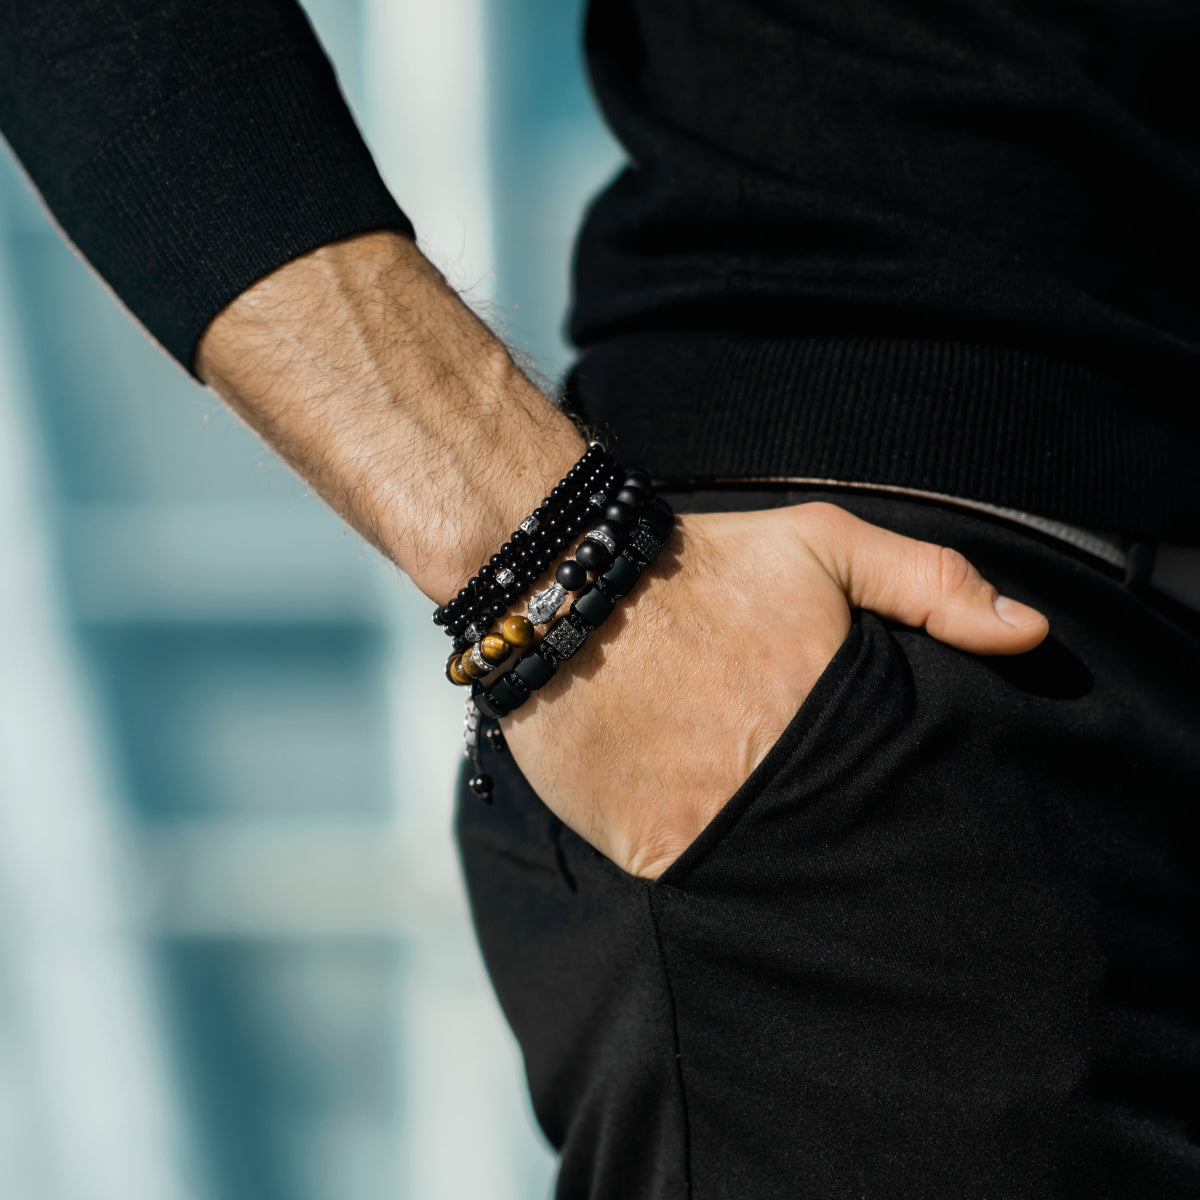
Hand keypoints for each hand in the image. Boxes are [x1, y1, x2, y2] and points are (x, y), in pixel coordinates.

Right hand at [502, 502, 1049, 878]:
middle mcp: (779, 782)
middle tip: (840, 819)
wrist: (567, 593)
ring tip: (783, 838)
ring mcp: (712, 827)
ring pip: (781, 880)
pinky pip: (706, 891)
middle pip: (851, 845)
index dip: (915, 799)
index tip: (908, 801)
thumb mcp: (822, 544)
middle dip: (858, 841)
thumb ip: (930, 581)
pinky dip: (720, 880)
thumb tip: (1030, 635)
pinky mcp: (652, 854)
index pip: (909, 790)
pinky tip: (722, 846)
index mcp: (833, 714)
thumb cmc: (702, 568)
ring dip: (791, 871)